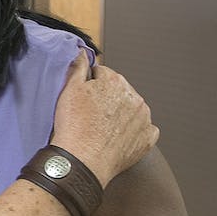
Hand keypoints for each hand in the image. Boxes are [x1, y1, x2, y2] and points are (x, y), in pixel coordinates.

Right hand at [47, 52, 158, 186]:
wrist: (83, 162)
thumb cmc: (75, 128)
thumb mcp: (69, 90)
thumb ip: (79, 67)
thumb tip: (83, 53)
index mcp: (115, 82)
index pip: (103, 74)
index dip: (91, 85)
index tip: (84, 98)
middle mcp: (134, 97)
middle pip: (119, 91)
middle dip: (107, 100)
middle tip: (91, 116)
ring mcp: (144, 119)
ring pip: (131, 110)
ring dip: (120, 115)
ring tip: (102, 128)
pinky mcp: (147, 138)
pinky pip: (143, 130)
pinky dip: (133, 132)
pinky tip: (117, 138)